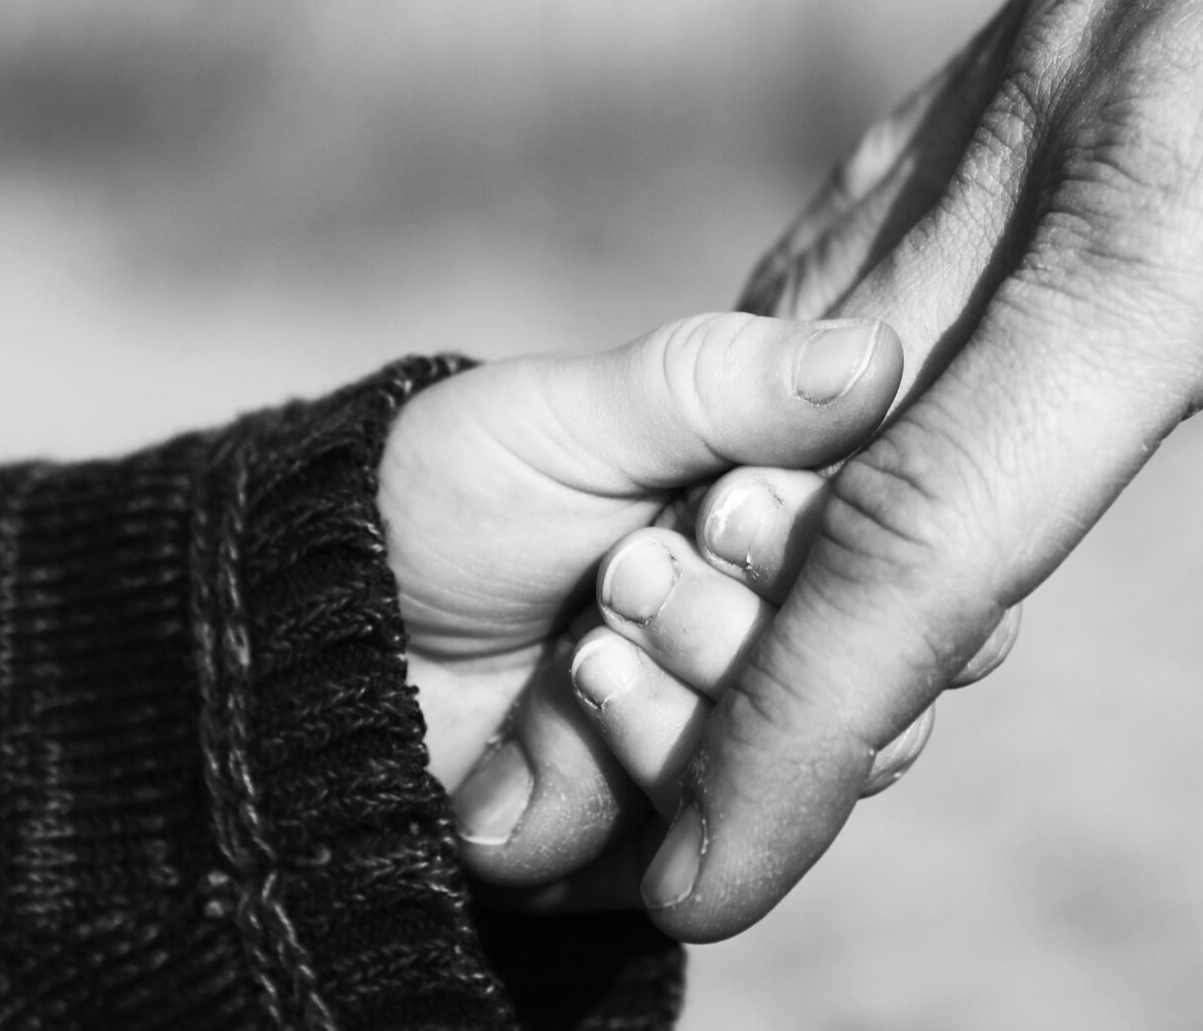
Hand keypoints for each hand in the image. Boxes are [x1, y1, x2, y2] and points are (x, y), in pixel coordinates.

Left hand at [376, 311, 907, 887]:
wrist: (301, 637)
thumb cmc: (442, 496)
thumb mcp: (571, 419)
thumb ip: (722, 388)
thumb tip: (875, 357)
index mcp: (789, 523)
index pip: (901, 559)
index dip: (821, 550)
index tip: (725, 508)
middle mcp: (784, 639)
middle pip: (871, 682)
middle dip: (732, 631)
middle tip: (621, 574)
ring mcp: (731, 745)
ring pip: (793, 772)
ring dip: (676, 711)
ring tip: (577, 653)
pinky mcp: (665, 838)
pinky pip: (698, 847)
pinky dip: (613, 784)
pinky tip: (547, 729)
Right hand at [647, 0, 1202, 938]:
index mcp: (1176, 223)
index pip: (929, 536)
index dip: (801, 733)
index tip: (714, 876)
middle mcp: (1049, 152)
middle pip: (807, 455)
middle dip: (721, 666)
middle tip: (669, 818)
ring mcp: (1025, 81)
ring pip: (807, 333)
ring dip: (741, 513)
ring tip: (713, 667)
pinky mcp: (1046, 44)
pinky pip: (864, 225)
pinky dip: (797, 369)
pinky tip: (801, 429)